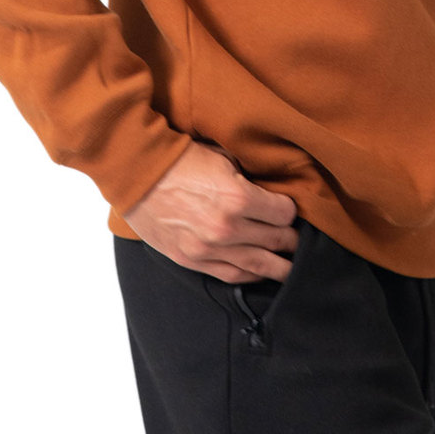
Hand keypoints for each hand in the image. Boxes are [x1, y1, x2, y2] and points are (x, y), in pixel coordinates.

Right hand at [122, 139, 299, 284]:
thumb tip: (269, 188)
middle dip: (290, 238)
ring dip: (279, 266)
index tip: (288, 209)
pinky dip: (251, 276)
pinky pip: (232, 275)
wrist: (138, 175)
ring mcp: (210, 248)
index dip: (289, 210)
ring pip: (259, 265)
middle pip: (276, 240)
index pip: (284, 213)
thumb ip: (248, 177)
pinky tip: (261, 273)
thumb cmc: (181, 160)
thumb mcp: (223, 157)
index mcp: (238, 197)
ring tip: (290, 266)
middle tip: (296, 237)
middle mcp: (228, 228)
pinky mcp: (193, 260)